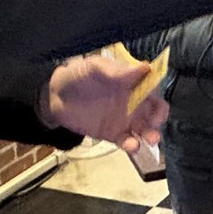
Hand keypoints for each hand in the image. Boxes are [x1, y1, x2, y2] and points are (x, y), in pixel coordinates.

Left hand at [42, 57, 169, 154]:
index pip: (152, 87)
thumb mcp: (94, 67)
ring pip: (145, 128)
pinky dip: (132, 145)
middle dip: (159, 117)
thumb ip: (117, 71)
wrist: (54, 96)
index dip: (157, 94)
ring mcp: (124, 119)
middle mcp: (132, 101)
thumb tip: (144, 67)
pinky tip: (132, 146)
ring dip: (151, 134)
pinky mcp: (114, 134)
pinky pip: (127, 141)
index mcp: (131, 83)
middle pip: (154, 110)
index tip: (155, 100)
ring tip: (151, 139)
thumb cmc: (77, 75)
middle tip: (155, 122)